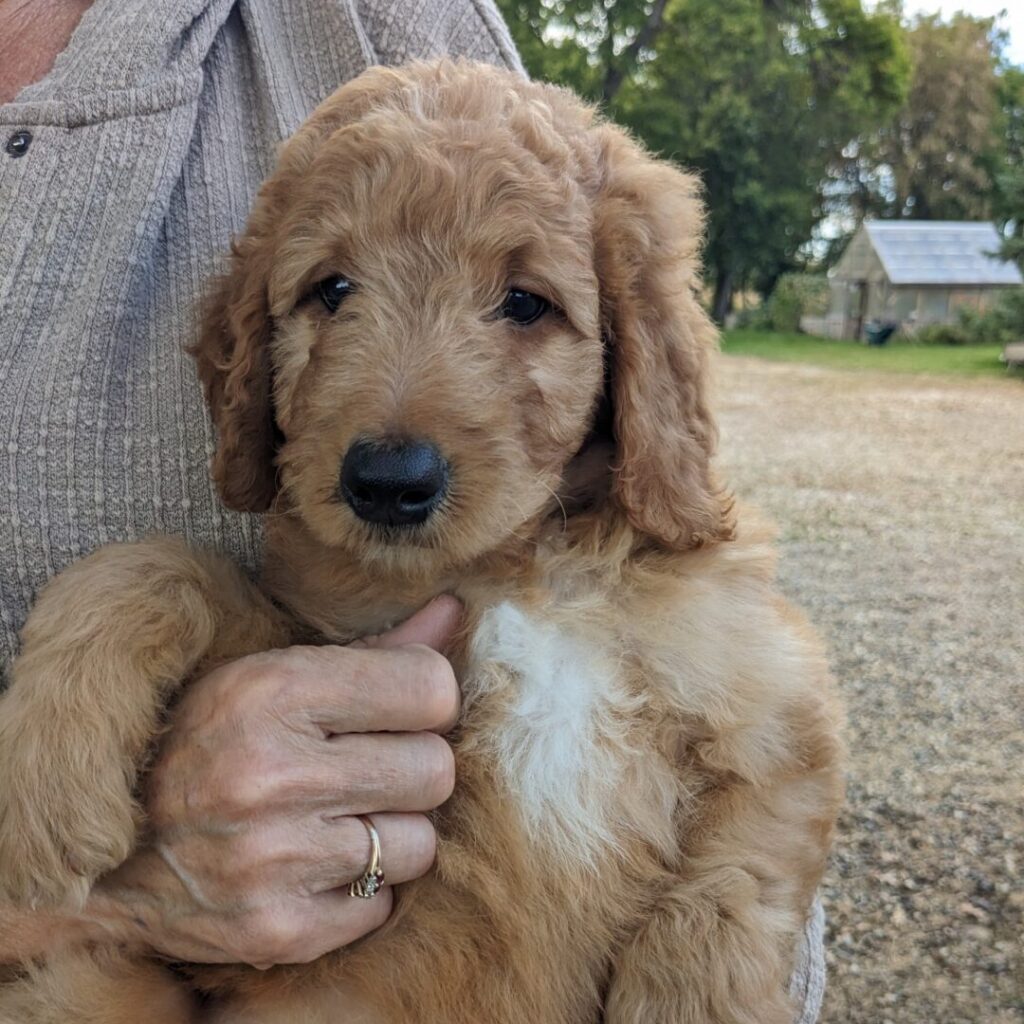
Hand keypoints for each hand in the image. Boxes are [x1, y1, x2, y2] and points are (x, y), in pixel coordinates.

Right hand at [91, 596, 461, 968]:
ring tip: (342, 816)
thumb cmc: (205, 744)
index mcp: (272, 694)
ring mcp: (273, 860)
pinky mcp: (276, 930)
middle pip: (435, 770)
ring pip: (420, 843)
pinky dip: (361, 888)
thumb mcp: (272, 676)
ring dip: (391, 831)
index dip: (426, 698)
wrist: (112, 854)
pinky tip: (317, 864)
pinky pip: (382, 905)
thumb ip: (375, 649)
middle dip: (412, 766)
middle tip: (369, 767)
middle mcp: (272, 775)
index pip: (430, 689)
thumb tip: (455, 613)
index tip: (401, 707)